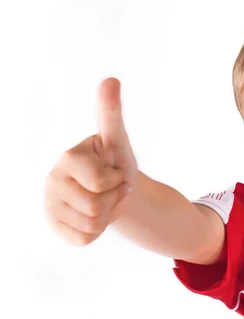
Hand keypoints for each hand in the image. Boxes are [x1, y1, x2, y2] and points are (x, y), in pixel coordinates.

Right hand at [44, 78, 138, 245]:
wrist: (114, 188)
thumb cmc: (116, 161)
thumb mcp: (118, 139)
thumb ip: (111, 113)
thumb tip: (110, 79)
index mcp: (67, 158)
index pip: (101, 183)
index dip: (118, 181)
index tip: (115, 171)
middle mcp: (52, 181)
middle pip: (96, 207)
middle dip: (114, 199)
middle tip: (112, 189)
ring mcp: (50, 205)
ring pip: (92, 226)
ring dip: (109, 215)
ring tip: (105, 200)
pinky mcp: (54, 226)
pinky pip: (84, 239)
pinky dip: (99, 231)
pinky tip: (96, 215)